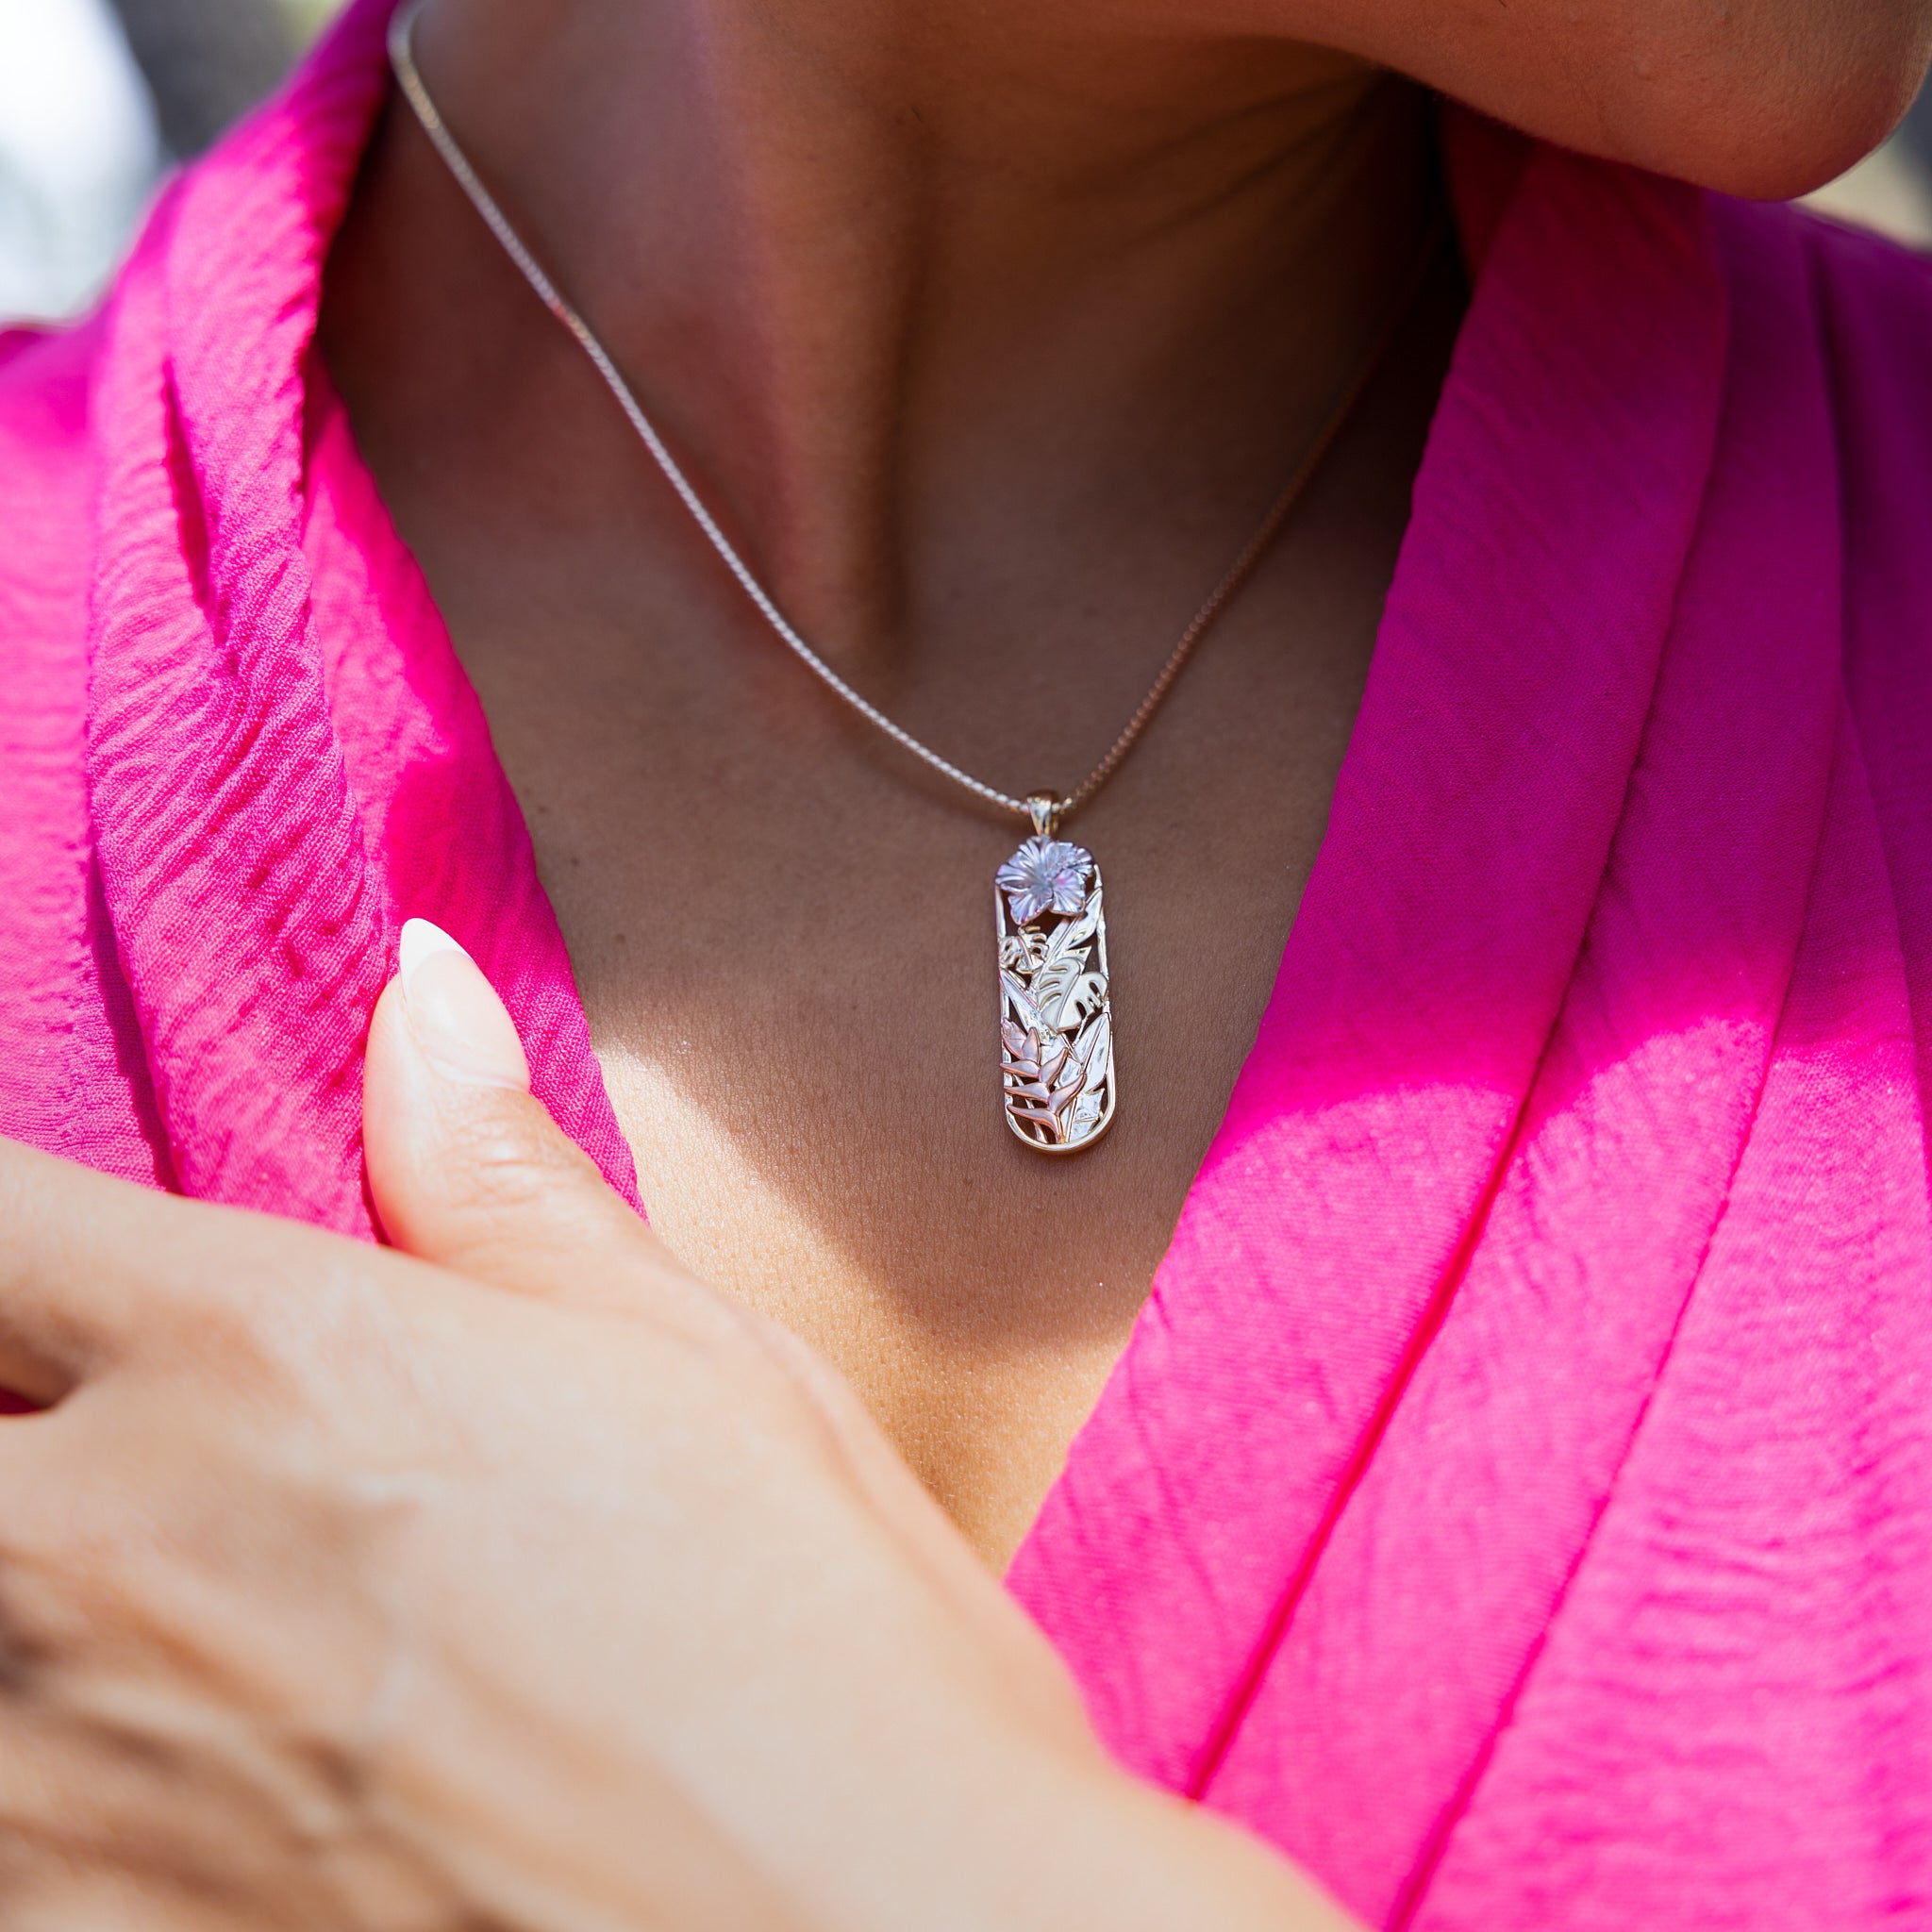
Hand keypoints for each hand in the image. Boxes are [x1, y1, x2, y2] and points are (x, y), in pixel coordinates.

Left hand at [0, 923, 1352, 1929]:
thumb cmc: (830, 1663)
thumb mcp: (695, 1369)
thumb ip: (497, 1184)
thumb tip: (416, 995)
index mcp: (273, 1356)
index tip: (45, 1256)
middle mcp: (113, 1553)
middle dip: (6, 1411)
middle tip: (109, 1433)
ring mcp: (61, 1786)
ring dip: (26, 1611)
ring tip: (183, 1616)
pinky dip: (53, 1783)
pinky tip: (178, 1777)